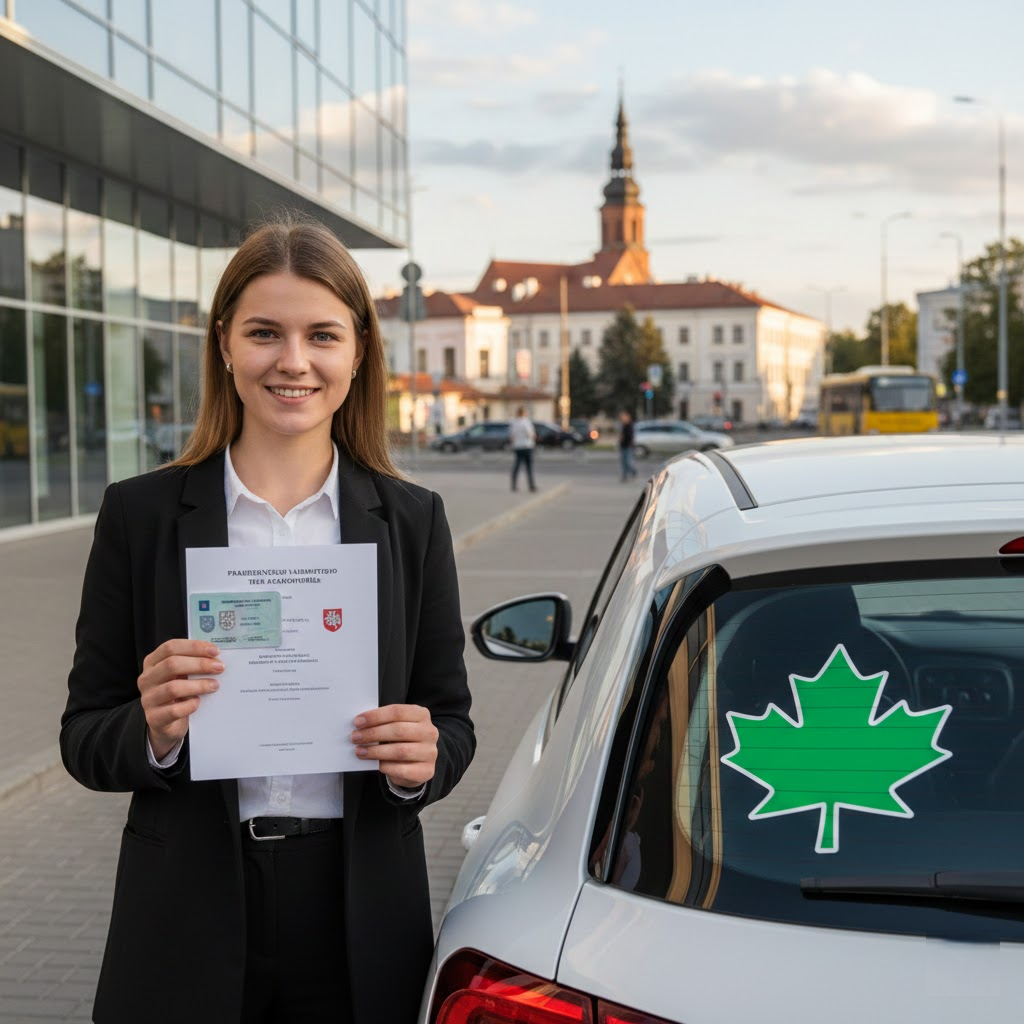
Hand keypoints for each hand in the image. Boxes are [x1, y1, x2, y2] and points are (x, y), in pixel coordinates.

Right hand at [137, 640, 222, 760]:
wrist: (165, 724)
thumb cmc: (177, 694)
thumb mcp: (180, 675)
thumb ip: (191, 663)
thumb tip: (216, 658)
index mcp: (152, 663)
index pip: (170, 647)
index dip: (194, 647)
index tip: (215, 651)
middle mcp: (147, 679)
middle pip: (171, 664)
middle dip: (199, 664)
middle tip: (219, 667)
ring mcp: (148, 699)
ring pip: (173, 688)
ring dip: (198, 685)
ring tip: (214, 685)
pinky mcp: (154, 718)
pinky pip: (174, 710)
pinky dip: (190, 705)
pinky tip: (198, 703)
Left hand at [351, 704, 438, 789]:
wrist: (419, 762)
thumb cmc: (403, 739)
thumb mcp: (398, 725)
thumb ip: (384, 722)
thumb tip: (360, 724)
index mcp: (422, 715)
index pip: (397, 712)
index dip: (375, 716)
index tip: (357, 722)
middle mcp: (429, 732)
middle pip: (398, 730)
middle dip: (373, 734)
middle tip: (355, 737)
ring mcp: (430, 752)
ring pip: (400, 751)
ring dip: (375, 751)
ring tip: (360, 751)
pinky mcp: (426, 771)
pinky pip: (402, 769)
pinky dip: (386, 766)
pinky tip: (376, 764)